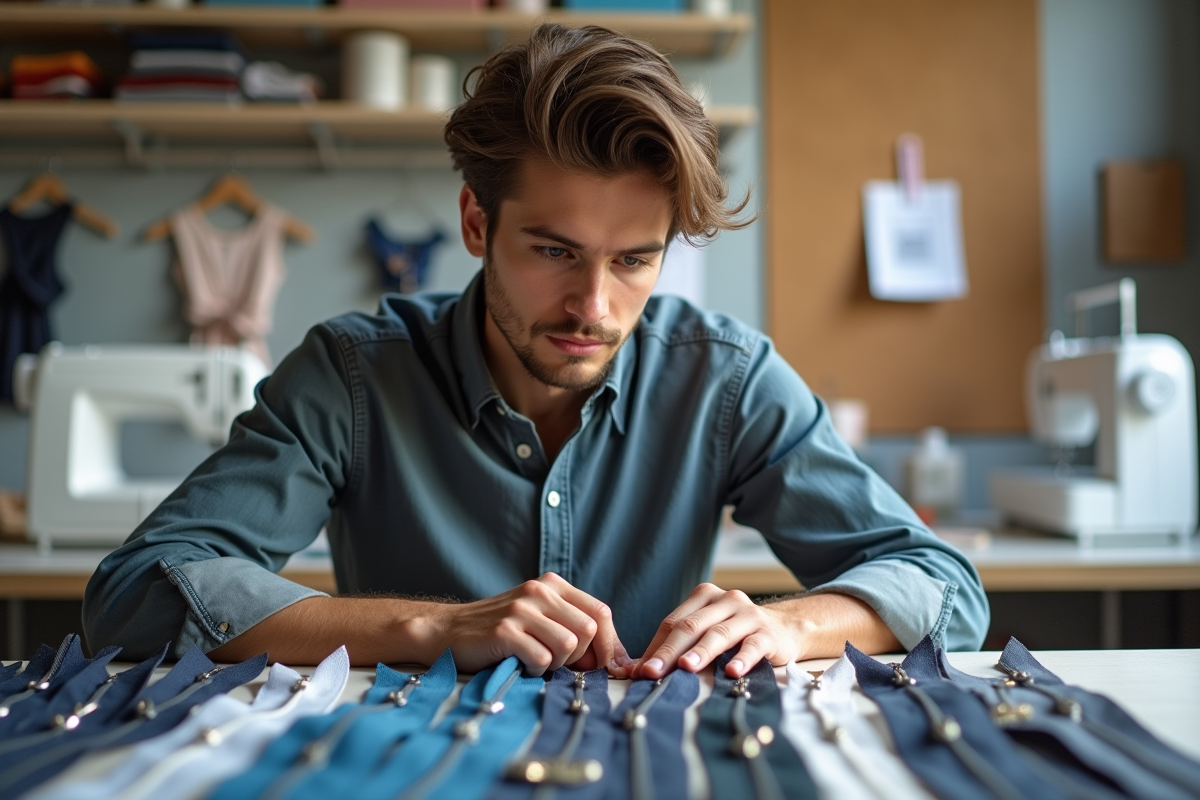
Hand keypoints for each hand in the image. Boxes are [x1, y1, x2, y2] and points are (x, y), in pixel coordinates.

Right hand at [425, 572, 633, 675]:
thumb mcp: (539, 617)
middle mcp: (539, 592)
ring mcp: (521, 610)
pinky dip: (536, 670)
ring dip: (557, 663)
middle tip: (561, 664)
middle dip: (581, 657)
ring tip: (537, 661)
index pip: (600, 612)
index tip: (607, 666)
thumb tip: (613, 659)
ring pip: (568, 644)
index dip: (609, 643)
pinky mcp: (505, 631)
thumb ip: (573, 627)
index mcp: (552, 585)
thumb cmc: (500, 630)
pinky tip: (521, 664)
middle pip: (588, 629)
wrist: (447, 630)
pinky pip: (542, 659)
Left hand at [632, 583, 799, 679]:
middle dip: (669, 651)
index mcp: (704, 597)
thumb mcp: (706, 633)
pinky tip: (730, 672)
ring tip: (686, 667)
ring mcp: (748, 615)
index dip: (655, 646)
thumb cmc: (735, 635)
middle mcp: (725, 600)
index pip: (673, 622)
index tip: (640, 671)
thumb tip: (634, 671)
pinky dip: (741, 659)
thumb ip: (675, 647)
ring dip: (701, 652)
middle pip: (691, 626)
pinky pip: (753, 646)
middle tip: (651, 672)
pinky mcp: (769, 634)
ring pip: (719, 633)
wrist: (785, 629)